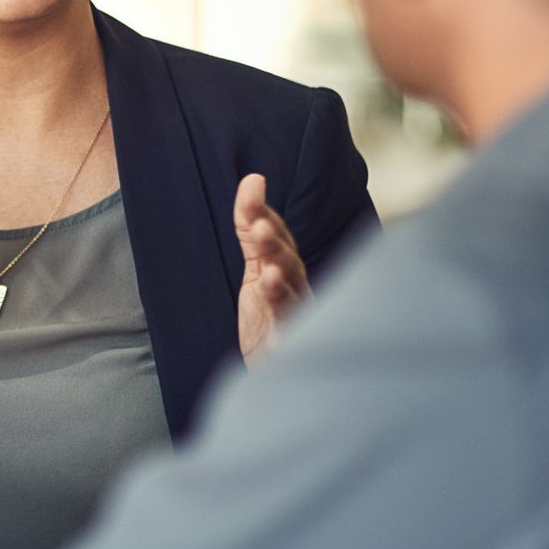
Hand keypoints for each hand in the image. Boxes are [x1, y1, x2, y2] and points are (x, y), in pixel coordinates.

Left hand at [235, 173, 309, 360]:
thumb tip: (253, 179)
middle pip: (288, 260)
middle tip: (260, 224)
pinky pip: (287, 323)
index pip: (277, 236)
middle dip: (275, 241)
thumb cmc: (270, 317)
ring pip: (291, 289)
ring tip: (267, 257)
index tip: (252, 184)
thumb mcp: (256, 269)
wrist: (274, 369)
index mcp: (288, 270)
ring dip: (279, 269)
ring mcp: (296, 315)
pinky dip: (281, 305)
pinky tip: (270, 285)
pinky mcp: (287, 342)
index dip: (263, 212)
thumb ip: (251, 230)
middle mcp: (297, 289)